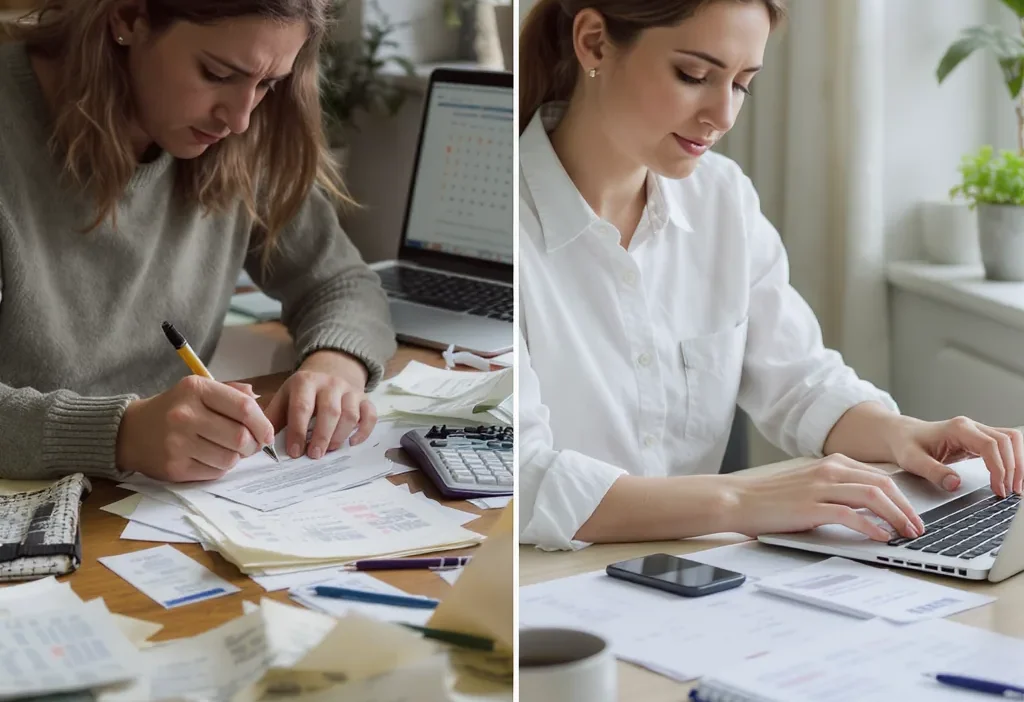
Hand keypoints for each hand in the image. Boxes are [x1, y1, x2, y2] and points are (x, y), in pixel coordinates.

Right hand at [117, 377, 274, 482]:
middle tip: (251, 445)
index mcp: (196, 389)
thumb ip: (231, 393)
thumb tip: (260, 400)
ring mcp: (177, 443)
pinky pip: (214, 472)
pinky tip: (210, 458)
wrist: (130, 431)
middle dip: (253, 445)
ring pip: (229, 458)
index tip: (267, 433)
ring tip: (228, 450)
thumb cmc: (173, 409)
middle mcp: (185, 414)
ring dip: (236, 458)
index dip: (263, 424)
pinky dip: (220, 468)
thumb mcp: (198, 390)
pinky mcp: (174, 467)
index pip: (244, 408)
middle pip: (240, 437)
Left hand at [264, 350, 376, 458]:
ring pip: (350, 415)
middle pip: (330, 411)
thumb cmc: (303, 393)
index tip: (295, 452)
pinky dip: (364, 431)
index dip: (298, 431)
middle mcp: (330, 383)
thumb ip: (273, 418)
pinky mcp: (364, 398)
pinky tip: (353, 442)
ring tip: (329, 451)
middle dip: (321, 436)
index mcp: (305, 382)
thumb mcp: (285, 398)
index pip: (302, 407)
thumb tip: (260, 443)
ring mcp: (350, 390)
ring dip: (340, 436)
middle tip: (314, 455)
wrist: (330, 371)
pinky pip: (370, 415)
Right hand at [728, 455, 925, 541]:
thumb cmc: (770, 498)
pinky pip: (851, 514)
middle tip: (918, 528)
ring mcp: (820, 487)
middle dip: (907, 508)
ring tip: (907, 533)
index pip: (880, 477)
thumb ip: (836, 490)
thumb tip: (869, 511)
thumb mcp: (808, 485)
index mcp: (831, 463)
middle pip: (883, 484)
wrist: (737, 499)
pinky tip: (881, 537)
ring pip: (873, 496)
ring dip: (896, 516)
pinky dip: (871, 526)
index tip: (913, 515)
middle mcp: (829, 470)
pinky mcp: (811, 506)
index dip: (902, 497)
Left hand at [884, 415, 1023, 497]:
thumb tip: (955, 484)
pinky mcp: (978, 440)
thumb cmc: (905, 445)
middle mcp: (970, 427)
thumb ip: (933, 472)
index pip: (991, 445)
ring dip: (1018, 462)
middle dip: (1014, 467)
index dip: (999, 468)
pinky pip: (1004, 446)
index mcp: (957, 428)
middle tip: (1010, 492)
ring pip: (1011, 440)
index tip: (999, 489)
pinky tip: (1010, 478)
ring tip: (1014, 487)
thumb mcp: (912, 460)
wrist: (900, 435)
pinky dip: (1012, 460)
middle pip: (1007, 441)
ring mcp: (976, 431)